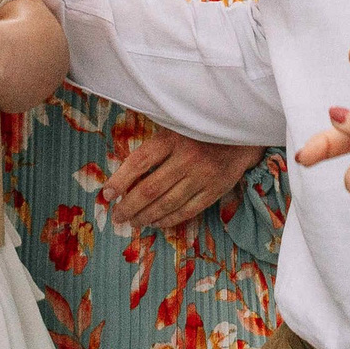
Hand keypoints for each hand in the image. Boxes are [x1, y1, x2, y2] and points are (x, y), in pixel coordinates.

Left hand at [102, 129, 262, 230]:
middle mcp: (186, 158)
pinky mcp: (215, 190)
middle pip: (151, 189)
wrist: (243, 130)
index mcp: (172, 138)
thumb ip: (156, 144)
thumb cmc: (202, 127)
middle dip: (130, 206)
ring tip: (134, 222)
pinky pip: (188, 210)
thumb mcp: (176, 125)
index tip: (107, 194)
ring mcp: (202, 176)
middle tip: (118, 216)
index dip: (121, 180)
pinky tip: (157, 223)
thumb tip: (126, 173)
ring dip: (147, 216)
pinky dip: (170, 220)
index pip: (140, 162)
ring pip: (168, 203)